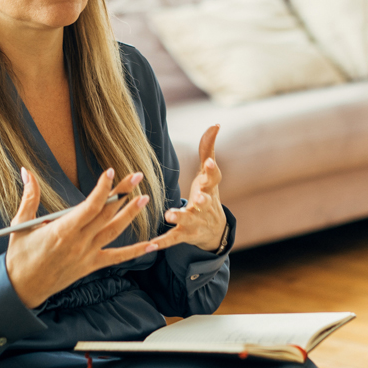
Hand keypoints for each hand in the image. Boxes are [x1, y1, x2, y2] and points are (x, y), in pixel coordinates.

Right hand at [5, 167, 157, 308]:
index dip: (103, 189)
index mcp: (62, 230)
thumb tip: (25, 170)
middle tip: (137, 176)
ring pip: (114, 232)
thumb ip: (29, 196)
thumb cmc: (20, 256)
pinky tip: (153, 245)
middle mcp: (78, 242)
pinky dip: (136, 251)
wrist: (22, 290)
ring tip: (144, 198)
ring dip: (130, 215)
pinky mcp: (90, 266)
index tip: (111, 172)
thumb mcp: (21, 225)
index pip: (89, 206)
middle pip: (105, 214)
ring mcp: (86, 255)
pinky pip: (117, 258)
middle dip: (123, 194)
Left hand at [151, 125, 227, 252]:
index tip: (210, 163)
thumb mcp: (209, 174)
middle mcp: (204, 207)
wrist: (214, 231)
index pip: (214, 179)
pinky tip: (151, 244)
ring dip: (179, 217)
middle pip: (205, 203)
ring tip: (169, 214)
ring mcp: (195, 222)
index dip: (212, 171)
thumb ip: (208, 149)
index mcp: (209, 189)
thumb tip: (216, 124)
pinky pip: (173, 239)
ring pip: (187, 221)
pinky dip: (163, 242)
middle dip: (202, 201)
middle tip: (198, 199)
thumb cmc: (208, 195)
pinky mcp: (184, 235)